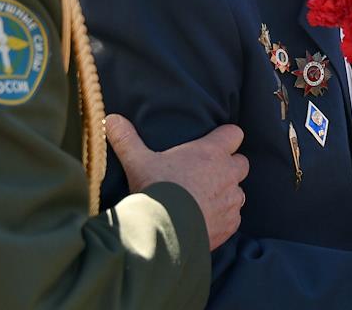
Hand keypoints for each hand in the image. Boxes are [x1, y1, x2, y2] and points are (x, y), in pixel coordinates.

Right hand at [106, 114, 248, 249]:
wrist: (163, 232)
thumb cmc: (155, 190)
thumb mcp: (138, 161)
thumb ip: (127, 139)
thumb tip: (110, 119)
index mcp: (211, 152)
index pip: (234, 133)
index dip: (226, 138)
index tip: (213, 144)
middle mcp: (227, 173)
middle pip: (241, 163)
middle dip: (229, 167)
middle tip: (207, 175)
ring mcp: (231, 200)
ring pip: (238, 191)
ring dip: (227, 194)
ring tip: (205, 200)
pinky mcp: (230, 224)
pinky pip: (234, 217)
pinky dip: (224, 218)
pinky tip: (205, 220)